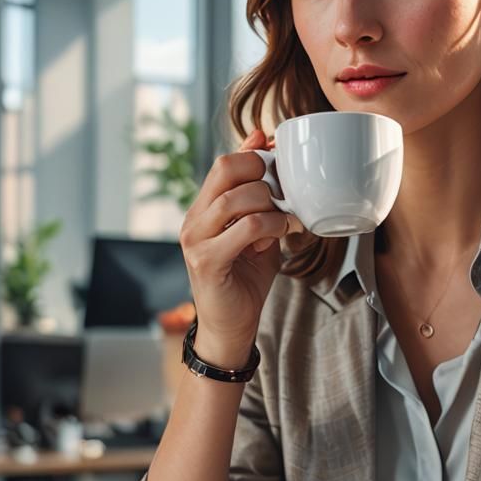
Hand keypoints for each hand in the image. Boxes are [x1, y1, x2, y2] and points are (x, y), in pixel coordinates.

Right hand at [179, 129, 299, 366]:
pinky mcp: (206, 260)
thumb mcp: (257, 232)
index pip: (225, 163)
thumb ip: (261, 201)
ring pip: (237, 197)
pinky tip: (282, 234)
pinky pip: (247, 227)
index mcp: (203, 209)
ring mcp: (196, 239)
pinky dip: (272, 226)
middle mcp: (194, 219)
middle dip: (265, 175)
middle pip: (226, 168)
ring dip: (272, 205)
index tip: (282, 166)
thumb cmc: (245, 280)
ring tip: (286, 221)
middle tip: (285, 196)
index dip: (256, 155)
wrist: (230, 327)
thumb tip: (267, 152)